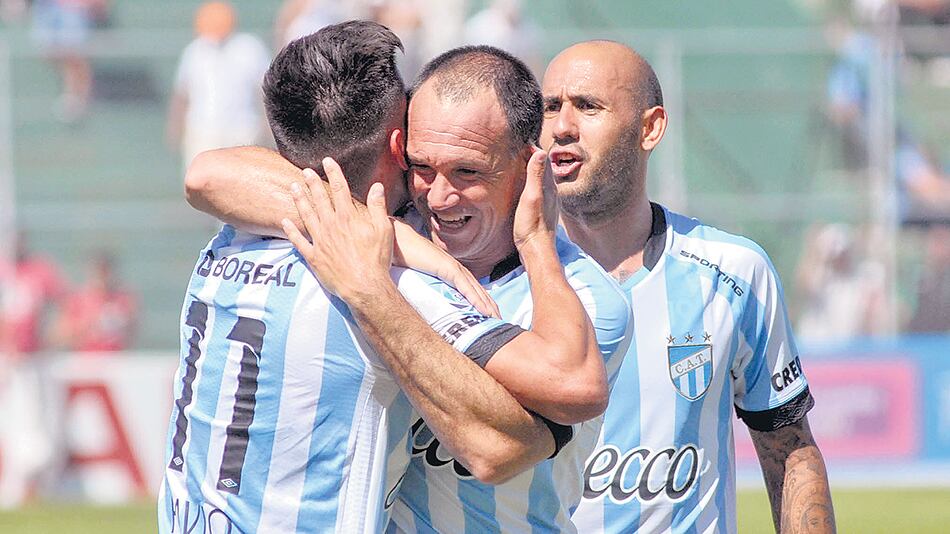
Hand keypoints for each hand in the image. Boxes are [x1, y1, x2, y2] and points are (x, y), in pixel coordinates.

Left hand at [281, 158, 393, 299]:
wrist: (365, 287)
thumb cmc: (377, 260)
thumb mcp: (384, 230)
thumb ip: (378, 207)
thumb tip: (376, 187)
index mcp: (348, 218)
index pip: (340, 190)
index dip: (334, 173)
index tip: (327, 161)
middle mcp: (331, 226)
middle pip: (319, 200)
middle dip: (311, 183)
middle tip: (304, 171)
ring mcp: (321, 241)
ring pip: (306, 216)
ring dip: (299, 201)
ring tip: (293, 188)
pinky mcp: (314, 257)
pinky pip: (299, 242)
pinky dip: (291, 231)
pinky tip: (284, 221)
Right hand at [392, 220, 500, 318]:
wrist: (395, 238)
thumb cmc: (402, 254)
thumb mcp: (416, 273)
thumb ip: (422, 283)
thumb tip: (419, 300)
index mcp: (449, 269)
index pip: (469, 287)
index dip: (480, 300)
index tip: (488, 314)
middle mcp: (454, 267)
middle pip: (477, 289)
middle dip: (489, 304)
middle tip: (499, 319)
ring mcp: (452, 266)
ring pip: (475, 289)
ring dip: (487, 304)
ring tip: (496, 318)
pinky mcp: (446, 267)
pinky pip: (464, 285)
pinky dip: (475, 298)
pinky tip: (484, 310)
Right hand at [513, 147, 558, 250]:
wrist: (537, 251)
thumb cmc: (532, 226)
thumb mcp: (531, 198)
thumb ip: (534, 176)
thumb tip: (539, 151)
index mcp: (549, 187)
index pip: (543, 161)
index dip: (533, 150)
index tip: (522, 142)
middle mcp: (552, 193)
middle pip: (544, 169)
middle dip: (533, 158)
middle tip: (520, 149)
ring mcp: (548, 203)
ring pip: (542, 180)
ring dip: (533, 170)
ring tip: (521, 164)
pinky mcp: (543, 211)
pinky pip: (539, 190)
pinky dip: (532, 183)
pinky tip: (525, 187)